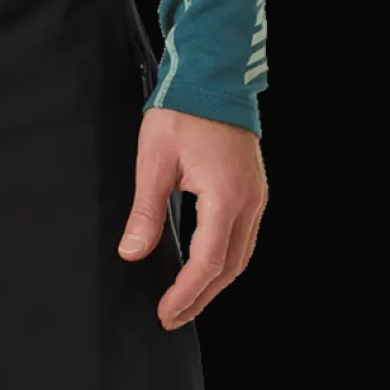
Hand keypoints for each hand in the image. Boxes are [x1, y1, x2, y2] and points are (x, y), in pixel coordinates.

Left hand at [117, 107, 266, 328]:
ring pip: (241, 255)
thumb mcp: (154, 159)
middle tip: (173, 316)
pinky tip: (206, 264)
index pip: (207, 263)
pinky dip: (225, 258)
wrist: (212, 74)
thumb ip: (146, 211)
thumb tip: (132, 252)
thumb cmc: (182, 109)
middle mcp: (249, 201)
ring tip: (188, 299)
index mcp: (225, 196)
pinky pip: (245, 236)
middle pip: (230, 267)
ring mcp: (256, 195)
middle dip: (201, 297)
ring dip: (215, 281)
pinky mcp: (254, 187)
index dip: (186, 294)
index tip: (165, 313)